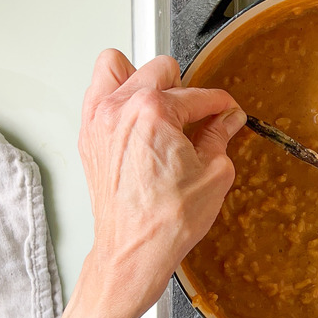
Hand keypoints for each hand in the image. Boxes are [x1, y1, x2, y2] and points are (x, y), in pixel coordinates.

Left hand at [17, 50, 244, 317]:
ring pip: (117, 66)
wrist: (134, 250)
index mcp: (154, 111)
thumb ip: (221, 136)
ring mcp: (98, 120)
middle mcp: (120, 108)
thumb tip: (228, 120)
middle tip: (195, 114)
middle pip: (159, 69)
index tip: (226, 113)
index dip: (221, 106)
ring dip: (141, 79)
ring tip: (159, 106)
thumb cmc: (166, 221)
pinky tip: (138, 120)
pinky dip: (118, 97)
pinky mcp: (89, 135)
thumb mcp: (214, 174)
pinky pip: (99, 94)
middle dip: (183, 88)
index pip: (198, 94)